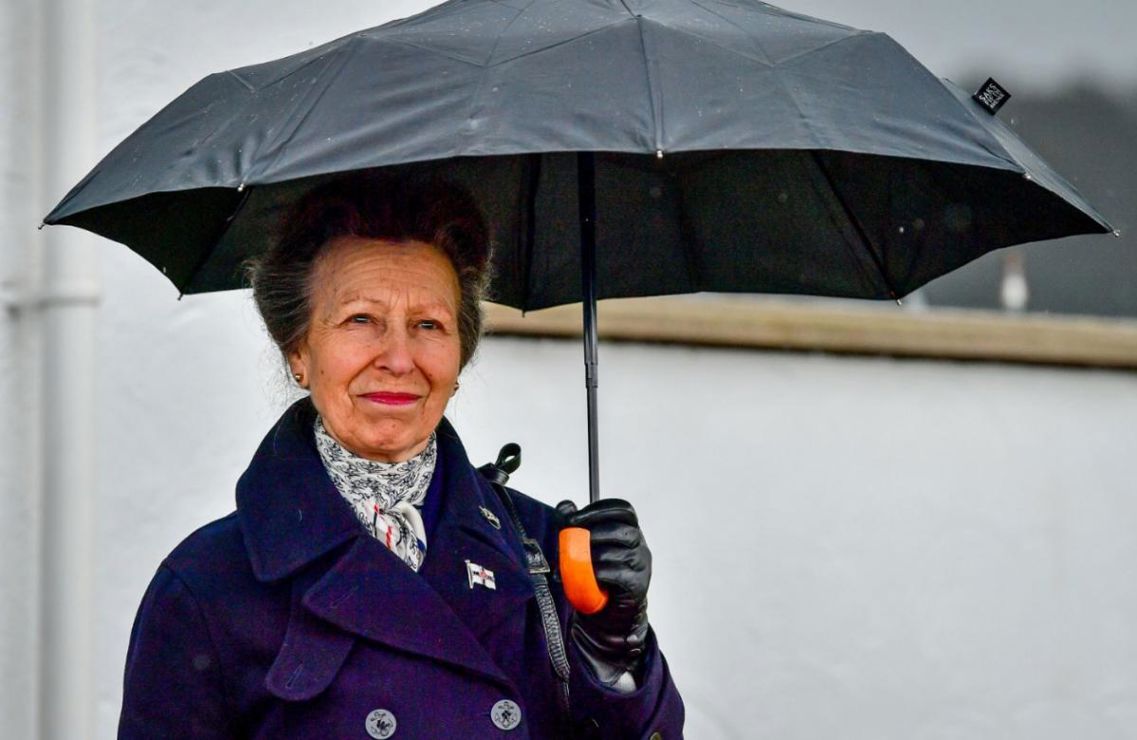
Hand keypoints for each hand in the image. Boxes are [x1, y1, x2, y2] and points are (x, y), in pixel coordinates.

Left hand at [556, 498, 651, 684]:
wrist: (610, 609)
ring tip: (576, 561)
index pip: (624, 510)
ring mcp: (642, 565)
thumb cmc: (599, 572)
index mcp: (631, 529)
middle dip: (595, 532)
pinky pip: (618, 574)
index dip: (600, 509)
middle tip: (571, 538)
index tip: (574, 517)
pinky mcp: (637, 584)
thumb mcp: (587, 546)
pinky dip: (599, 573)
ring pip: (621, 552)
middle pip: (624, 530)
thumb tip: (564, 504)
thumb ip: (576, 524)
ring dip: (593, 555)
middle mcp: (641, 544)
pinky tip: (588, 576)